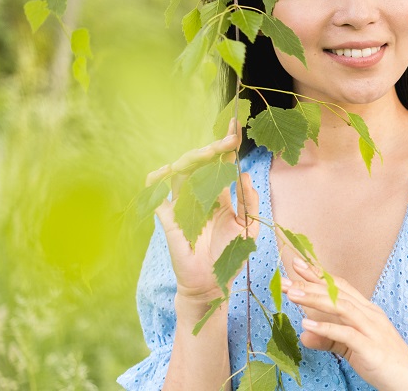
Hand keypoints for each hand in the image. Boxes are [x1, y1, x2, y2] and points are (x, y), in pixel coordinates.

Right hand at [148, 119, 259, 306]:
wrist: (212, 284)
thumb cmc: (230, 256)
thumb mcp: (248, 227)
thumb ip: (249, 202)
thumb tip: (245, 174)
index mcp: (221, 195)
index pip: (223, 164)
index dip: (228, 145)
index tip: (236, 125)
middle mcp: (200, 195)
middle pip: (202, 163)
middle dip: (215, 148)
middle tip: (230, 139)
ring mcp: (183, 205)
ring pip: (181, 172)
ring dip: (193, 159)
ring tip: (209, 152)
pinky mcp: (168, 218)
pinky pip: (158, 195)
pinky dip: (158, 180)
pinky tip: (166, 171)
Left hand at [283, 258, 407, 389]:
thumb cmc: (384, 362)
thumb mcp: (352, 348)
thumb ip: (329, 339)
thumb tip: (304, 335)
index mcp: (368, 311)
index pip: (340, 287)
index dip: (319, 275)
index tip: (298, 264)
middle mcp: (370, 314)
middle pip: (337, 293)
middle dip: (310, 283)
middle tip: (285, 278)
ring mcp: (371, 329)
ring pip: (340, 307)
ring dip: (315, 299)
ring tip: (292, 294)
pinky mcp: (370, 348)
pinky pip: (346, 334)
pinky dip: (326, 328)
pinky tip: (307, 325)